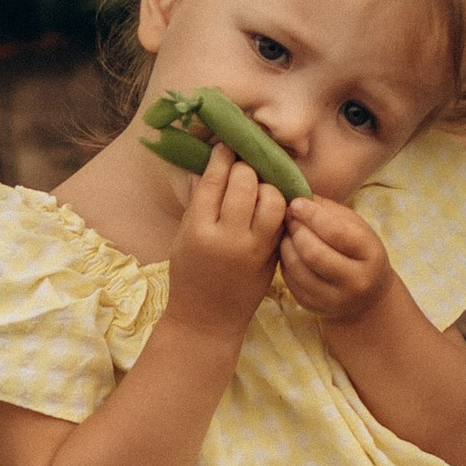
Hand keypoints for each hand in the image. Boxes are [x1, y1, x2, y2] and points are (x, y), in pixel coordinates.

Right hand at [163, 148, 286, 345]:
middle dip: (245, 168)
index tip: (227, 146)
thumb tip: (212, 164)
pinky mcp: (272, 257)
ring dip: (266, 186)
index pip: (215, 179)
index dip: (223, 156)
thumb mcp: (183, 236)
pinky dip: (278, 207)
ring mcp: (253, 248)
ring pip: (272, 198)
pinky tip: (270, 204)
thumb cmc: (190, 274)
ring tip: (257, 189)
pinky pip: (281, 221)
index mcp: (197, 228)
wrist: (207, 319)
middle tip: (242, 168)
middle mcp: (227, 236)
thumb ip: (199, 202)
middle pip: (245, 182)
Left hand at [277, 195, 391, 325]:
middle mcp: (356, 281)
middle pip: (313, 253)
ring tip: (287, 232)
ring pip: (297, 269)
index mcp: (370, 255)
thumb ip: (328, 211)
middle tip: (289, 217)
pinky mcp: (314, 308)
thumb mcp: (356, 228)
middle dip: (296, 230)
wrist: (367, 297)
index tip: (296, 203)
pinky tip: (289, 251)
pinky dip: (285, 262)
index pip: (336, 232)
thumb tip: (296, 198)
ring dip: (286, 245)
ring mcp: (334, 299)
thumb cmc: (359, 252)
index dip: (312, 215)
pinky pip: (290, 281)